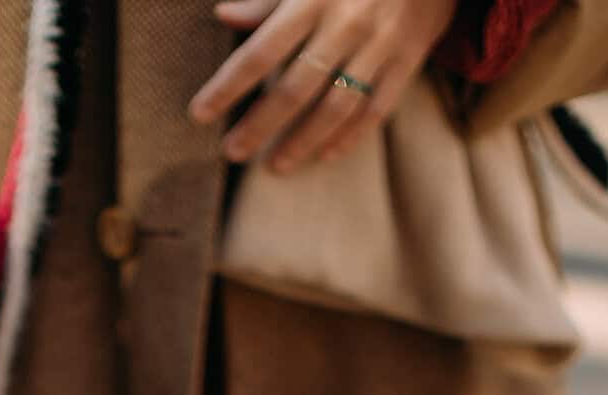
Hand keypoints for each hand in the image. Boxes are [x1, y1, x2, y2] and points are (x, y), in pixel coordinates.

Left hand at [190, 0, 447, 172]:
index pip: (261, 51)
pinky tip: (324, 155)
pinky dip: (350, 136)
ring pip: (335, 106)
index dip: (228, 85)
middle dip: (260, 125)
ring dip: (301, 141)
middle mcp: (345, 24)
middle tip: (232, 152)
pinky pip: (376, 109)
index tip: (200, 113)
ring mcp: (378, 45)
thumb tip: (224, 16)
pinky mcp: (407, 59)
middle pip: (295, 88)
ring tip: (274, 165)